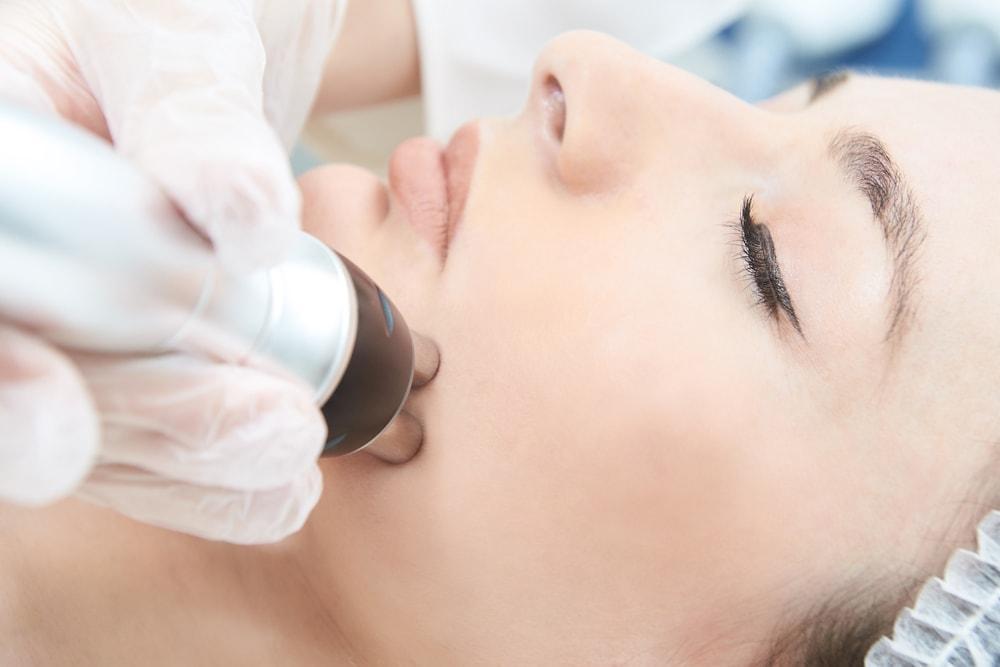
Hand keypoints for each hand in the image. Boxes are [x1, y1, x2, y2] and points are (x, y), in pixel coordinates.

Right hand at [0, 0, 345, 542]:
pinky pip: (146, 442)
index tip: (63, 423)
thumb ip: (194, 112)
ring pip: (90, 431)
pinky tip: (277, 488)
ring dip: (190, 461)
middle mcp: (6, 258)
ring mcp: (54, 319)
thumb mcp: (177, 28)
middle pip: (26, 382)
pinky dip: (211, 476)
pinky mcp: (124, 362)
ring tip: (292, 454)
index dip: (0, 373)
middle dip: (142, 424)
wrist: (218, 38)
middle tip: (276, 430)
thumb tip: (240, 222)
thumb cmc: (178, 11)